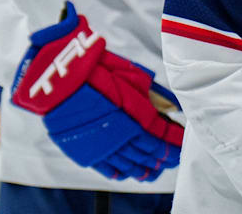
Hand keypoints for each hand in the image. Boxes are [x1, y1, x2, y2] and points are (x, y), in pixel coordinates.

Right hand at [12, 2, 183, 181]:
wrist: (58, 77)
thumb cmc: (96, 69)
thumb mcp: (132, 74)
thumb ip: (154, 93)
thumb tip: (171, 104)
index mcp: (139, 118)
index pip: (164, 138)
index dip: (175, 143)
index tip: (183, 144)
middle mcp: (124, 138)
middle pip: (150, 154)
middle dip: (164, 157)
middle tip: (173, 159)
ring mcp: (105, 147)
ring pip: (131, 165)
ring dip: (145, 168)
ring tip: (154, 170)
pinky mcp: (86, 152)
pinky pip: (108, 169)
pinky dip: (121, 172)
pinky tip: (127, 174)